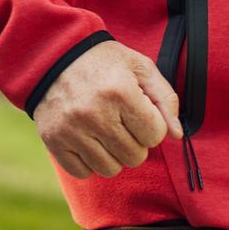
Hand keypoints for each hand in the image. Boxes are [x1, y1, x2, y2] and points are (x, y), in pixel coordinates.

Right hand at [34, 40, 181, 178]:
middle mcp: (94, 114)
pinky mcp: (53, 141)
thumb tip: (177, 135)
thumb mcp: (139, 67)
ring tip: (105, 131)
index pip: (155, 135)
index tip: (138, 111)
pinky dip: (89, 161)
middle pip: (135, 156)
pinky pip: (83, 172)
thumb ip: (165, 98)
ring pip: (111, 169)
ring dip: (113, 155)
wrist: (51, 56)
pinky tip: (87, 139)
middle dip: (135, 142)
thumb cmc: (103, 61)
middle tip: (121, 122)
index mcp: (120, 92)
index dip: (152, 125)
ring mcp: (71, 129)